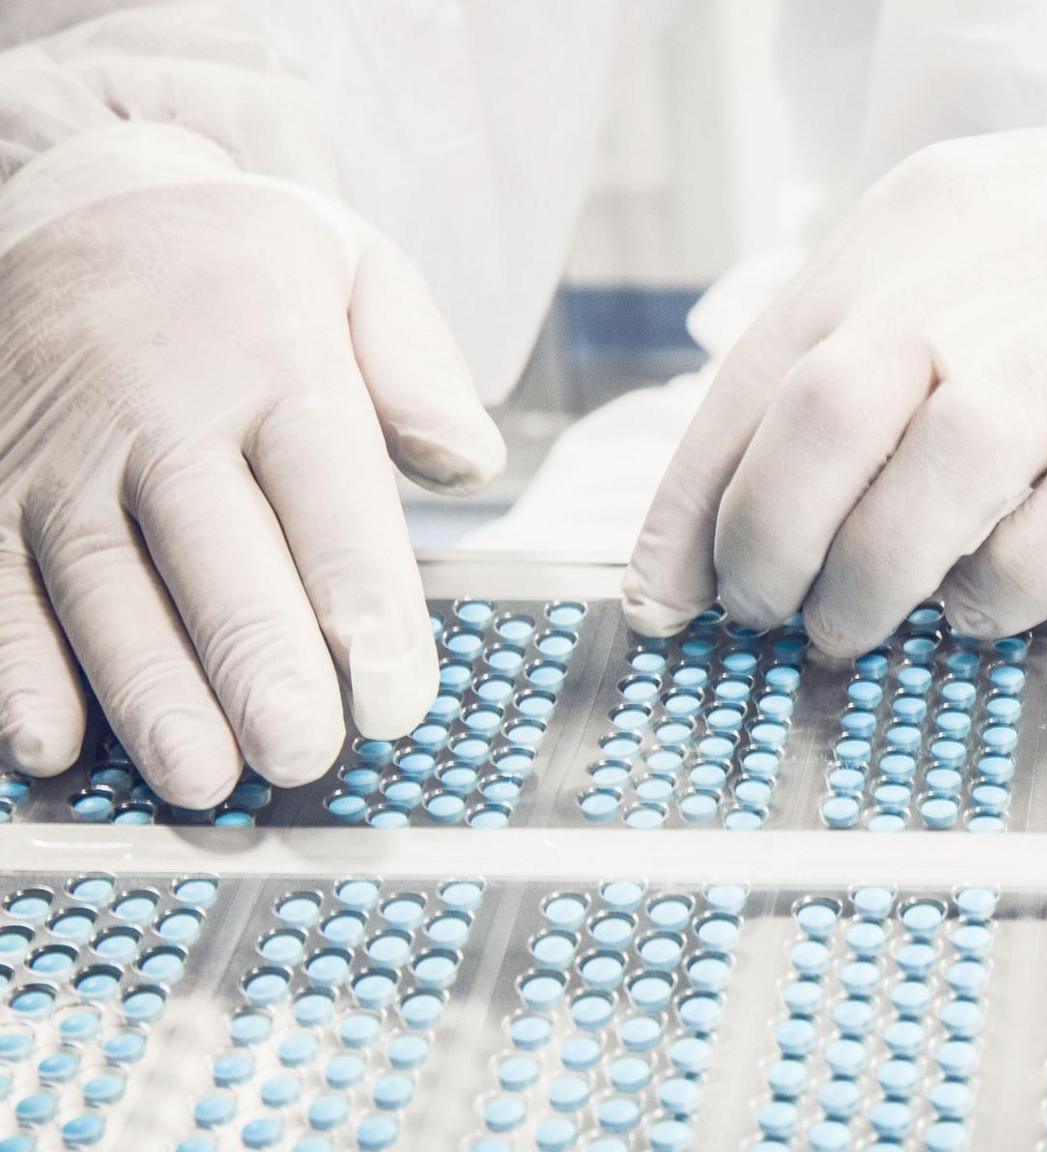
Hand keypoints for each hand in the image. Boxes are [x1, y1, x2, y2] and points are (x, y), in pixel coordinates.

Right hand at [0, 125, 502, 805]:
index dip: (361, 603)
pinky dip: (15, 669)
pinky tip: (49, 746)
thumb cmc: (244, 267)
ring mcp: (60, 454)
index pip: (327, 493)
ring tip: (203, 778)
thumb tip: (472, 464)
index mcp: (272, 359)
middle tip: (302, 753)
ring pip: (102, 585)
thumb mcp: (355, 269)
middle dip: (257, 661)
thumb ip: (418, 371)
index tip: (395, 698)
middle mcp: (157, 410)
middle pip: (211, 550)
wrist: (73, 203)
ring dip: (149, 690)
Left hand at [624, 113, 1046, 653]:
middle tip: (770, 612)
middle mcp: (979, 277)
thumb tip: (713, 534)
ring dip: (873, 576)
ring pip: (943, 465)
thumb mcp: (950, 260)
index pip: (759, 377)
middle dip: (770, 541)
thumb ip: (846, 363)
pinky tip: (979, 607)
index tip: (669, 601)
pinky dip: (997, 592)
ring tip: (858, 625)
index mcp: (903, 235)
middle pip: (831, 409)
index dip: (692, 508)